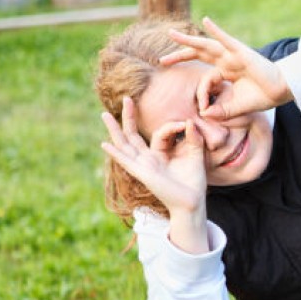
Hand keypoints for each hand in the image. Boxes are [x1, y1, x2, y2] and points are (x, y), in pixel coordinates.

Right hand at [100, 97, 207, 216]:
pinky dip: (116, 153)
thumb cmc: (193, 181)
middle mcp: (148, 159)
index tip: (186, 123)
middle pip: (133, 135)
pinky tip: (105, 144)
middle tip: (127, 98)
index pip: (159, 132)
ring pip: (125, 145)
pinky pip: (126, 162)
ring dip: (115, 130)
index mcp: (160, 154)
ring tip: (104, 115)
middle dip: (129, 117)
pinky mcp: (143, 174)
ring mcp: (143, 166)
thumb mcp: (196, 155)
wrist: (192, 201)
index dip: (172, 125)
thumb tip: (188, 122)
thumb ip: (193, 138)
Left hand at [160, 17, 291, 119]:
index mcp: (226, 72)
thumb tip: (204, 115)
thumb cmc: (262, 97)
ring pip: (206, 45)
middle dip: (180, 55)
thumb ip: (221, 111)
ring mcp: (233, 55)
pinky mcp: (242, 52)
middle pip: (199, 54)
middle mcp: (227, 61)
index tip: (204, 107)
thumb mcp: (237, 107)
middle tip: (162, 60)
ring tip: (171, 34)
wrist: (281, 91)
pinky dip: (216, 30)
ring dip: (188, 40)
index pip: (205, 77)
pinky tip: (206, 21)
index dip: (201, 92)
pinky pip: (226, 39)